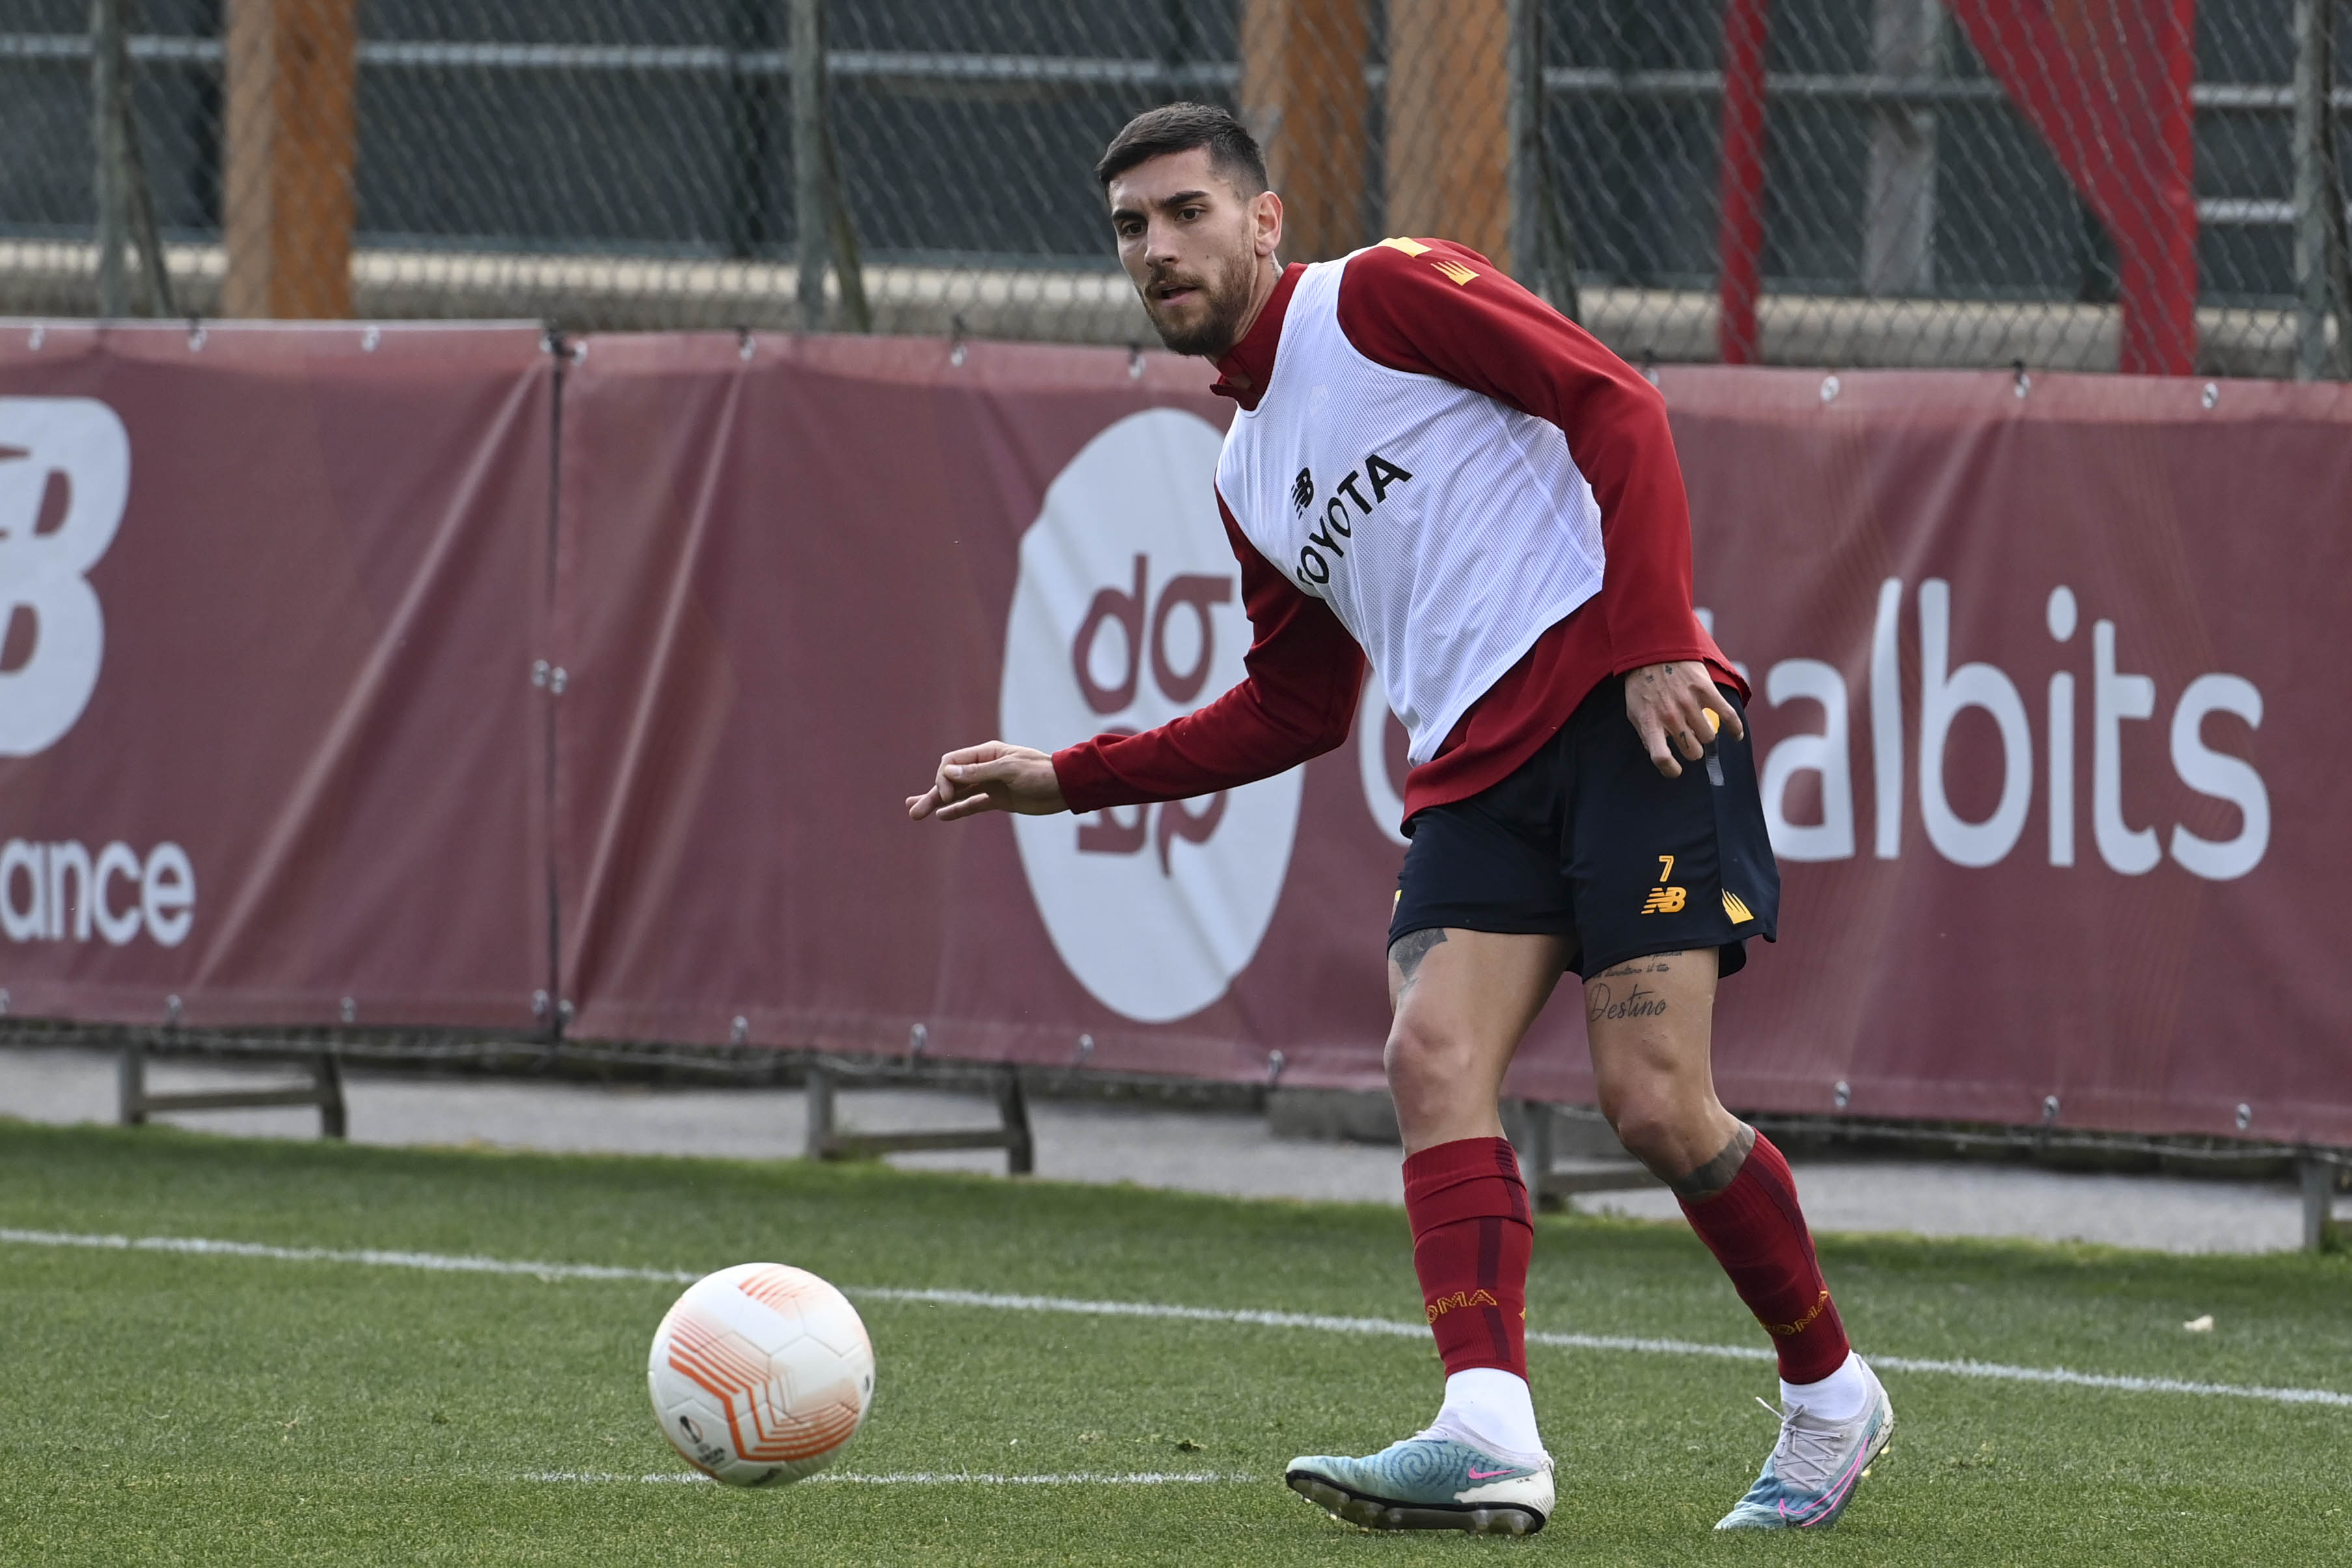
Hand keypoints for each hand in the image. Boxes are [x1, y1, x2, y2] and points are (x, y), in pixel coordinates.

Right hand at [906, 741, 1066, 821]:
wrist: (1066, 787)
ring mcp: (989, 785)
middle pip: (950, 781)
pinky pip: (972, 805)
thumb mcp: (1011, 770)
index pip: (952, 764)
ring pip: (958, 795)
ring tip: (915, 814)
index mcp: (986, 754)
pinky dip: (957, 810)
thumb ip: (979, 773)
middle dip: (931, 795)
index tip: (945, 796)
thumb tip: (948, 773)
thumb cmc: (1041, 773)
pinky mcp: (997, 800)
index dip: (943, 779)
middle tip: (912, 811)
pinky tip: (941, 816)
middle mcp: (984, 768)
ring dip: (938, 804)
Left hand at [1623, 661, 1744, 778]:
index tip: (1676, 770)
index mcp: (1650, 722)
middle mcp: (1670, 716)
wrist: (1653, 649)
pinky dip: (1735, 729)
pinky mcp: (1705, 691)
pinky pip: (1727, 716)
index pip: (1661, 757)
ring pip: (1709, 737)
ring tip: (1701, 727)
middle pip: (1692, 750)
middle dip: (1692, 749)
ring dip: (1706, 736)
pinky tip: (1736, 735)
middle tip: (1690, 740)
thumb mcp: (1634, 711)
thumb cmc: (1642, 684)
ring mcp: (1689, 703)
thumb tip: (1659, 752)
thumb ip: (1645, 733)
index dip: (1670, 769)